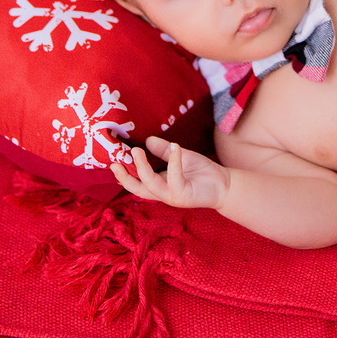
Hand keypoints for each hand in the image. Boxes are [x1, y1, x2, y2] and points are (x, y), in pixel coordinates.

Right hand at [111, 135, 230, 208]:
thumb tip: (147, 140)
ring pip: (150, 185)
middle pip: (137, 189)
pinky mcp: (184, 196)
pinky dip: (173, 162)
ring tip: (136, 150)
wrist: (224, 184)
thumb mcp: (179, 157)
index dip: (123, 175)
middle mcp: (163, 193)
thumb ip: (163, 151)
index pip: (136, 183)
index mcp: (159, 185)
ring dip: (142, 168)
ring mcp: (172, 196)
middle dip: (125, 177)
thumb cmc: (201, 172)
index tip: (112, 161)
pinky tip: (174, 147)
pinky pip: (174, 178)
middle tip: (115, 161)